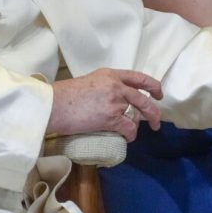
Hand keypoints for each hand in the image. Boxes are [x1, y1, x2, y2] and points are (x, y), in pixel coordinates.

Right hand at [47, 68, 163, 141]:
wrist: (53, 105)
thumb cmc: (65, 95)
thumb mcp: (89, 82)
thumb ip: (105, 86)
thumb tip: (114, 99)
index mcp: (111, 74)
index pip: (138, 77)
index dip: (152, 86)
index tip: (158, 93)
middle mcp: (116, 85)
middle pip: (143, 98)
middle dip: (153, 111)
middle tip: (156, 121)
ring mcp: (115, 101)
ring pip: (137, 114)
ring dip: (138, 125)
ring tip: (134, 131)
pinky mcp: (111, 118)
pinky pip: (129, 128)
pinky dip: (130, 135)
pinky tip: (128, 138)